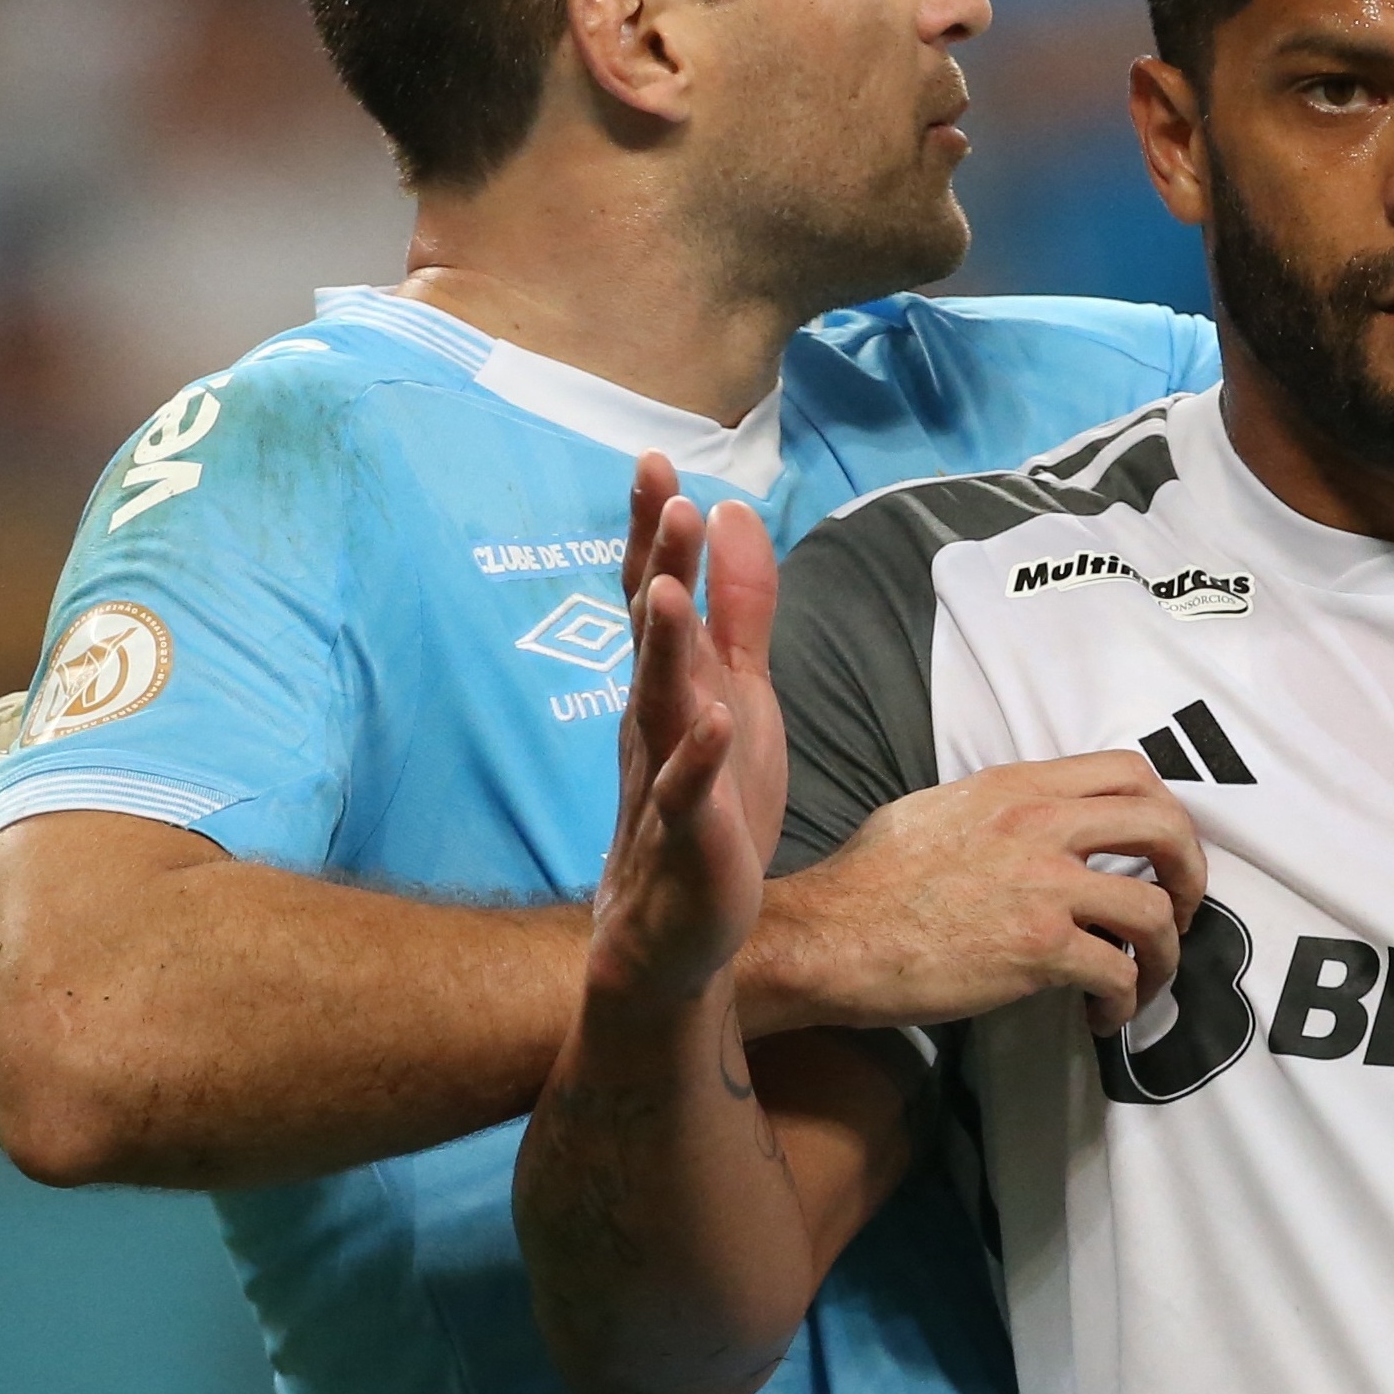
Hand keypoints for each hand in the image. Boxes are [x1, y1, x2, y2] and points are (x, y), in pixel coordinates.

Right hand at [590, 458, 783, 1003]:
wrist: (672, 934)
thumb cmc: (706, 804)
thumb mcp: (738, 694)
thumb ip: (740, 610)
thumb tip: (732, 513)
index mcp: (671, 687)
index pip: (656, 596)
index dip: (653, 531)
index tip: (654, 459)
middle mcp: (657, 725)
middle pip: (653, 635)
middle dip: (658, 563)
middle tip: (664, 494)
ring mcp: (666, 781)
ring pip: (660, 707)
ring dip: (665, 650)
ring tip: (671, 591)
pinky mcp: (687, 843)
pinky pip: (688, 798)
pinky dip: (699, 760)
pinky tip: (713, 724)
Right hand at [761, 753, 1204, 1039]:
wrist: (826, 938)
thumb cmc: (867, 882)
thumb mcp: (939, 809)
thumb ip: (1000, 808)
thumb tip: (1038, 824)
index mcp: (1018, 785)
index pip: (1128, 770)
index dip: (1165, 810)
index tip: (1162, 851)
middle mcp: (1041, 824)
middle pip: (1165, 826)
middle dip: (1192, 873)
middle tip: (1183, 912)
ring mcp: (1044, 886)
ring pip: (1156, 911)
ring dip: (1166, 954)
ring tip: (1145, 980)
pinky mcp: (1038, 949)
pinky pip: (1118, 973)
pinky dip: (1124, 1001)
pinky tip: (1102, 1016)